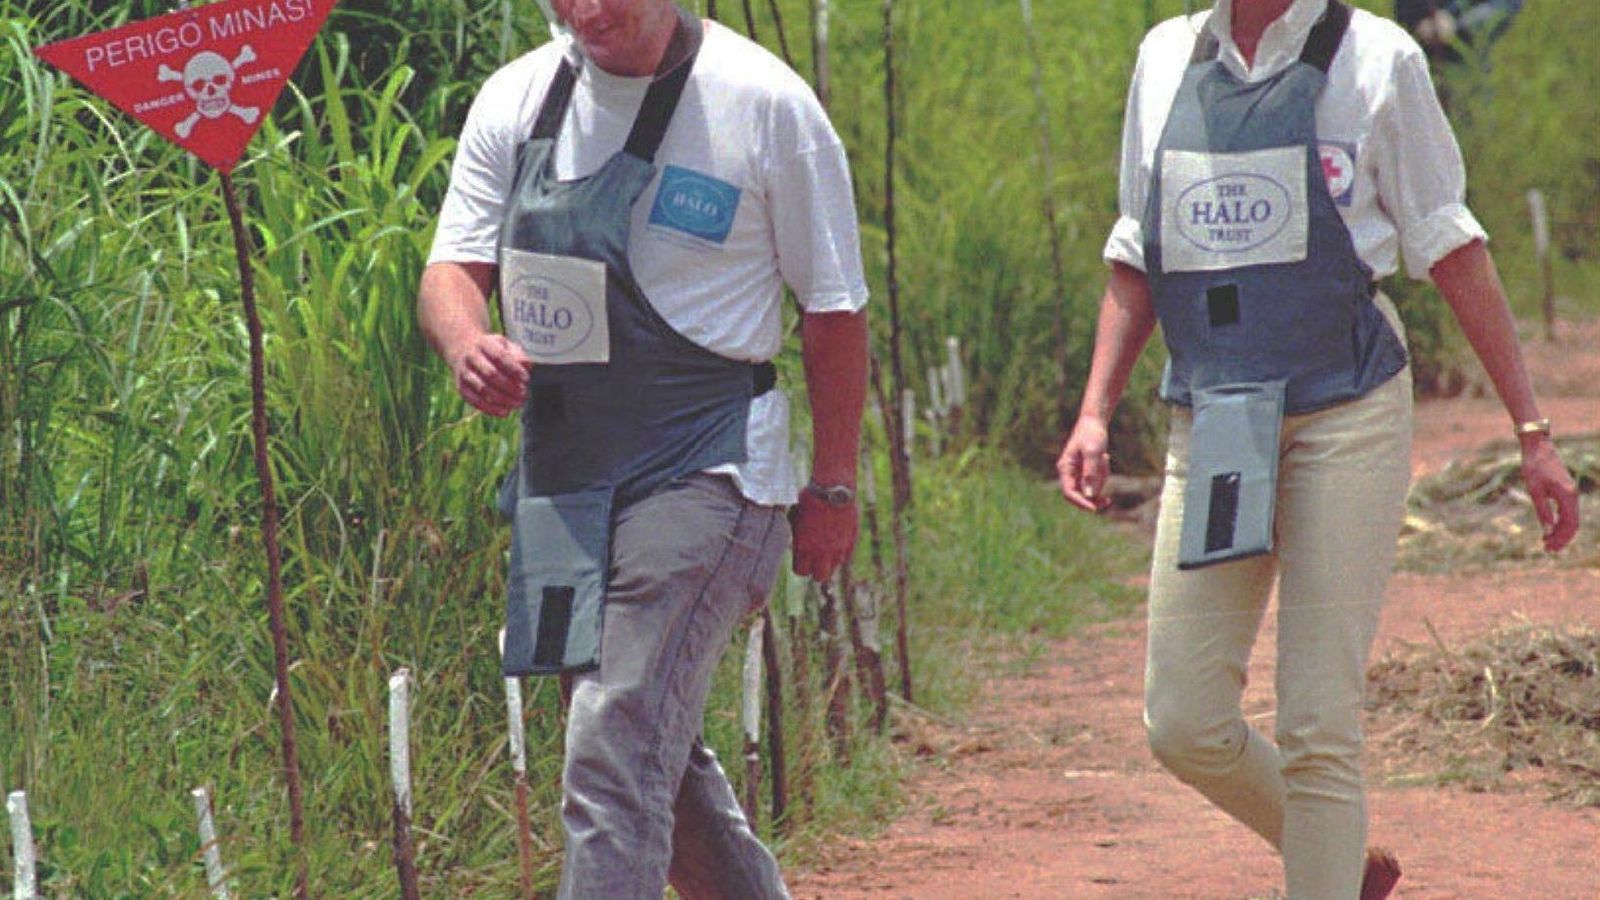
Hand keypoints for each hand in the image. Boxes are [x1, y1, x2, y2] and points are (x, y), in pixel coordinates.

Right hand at [448, 332, 531, 417]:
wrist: (463, 350)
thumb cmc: (493, 350)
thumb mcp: (506, 346)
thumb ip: (518, 355)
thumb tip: (528, 366)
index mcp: (484, 344)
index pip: (500, 357)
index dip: (514, 369)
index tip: (526, 379)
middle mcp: (471, 357)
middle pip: (490, 374)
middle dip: (509, 387)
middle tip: (524, 395)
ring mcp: (464, 373)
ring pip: (482, 389)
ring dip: (502, 399)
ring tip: (517, 404)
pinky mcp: (461, 387)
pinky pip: (475, 400)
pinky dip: (491, 408)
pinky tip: (505, 412)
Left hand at [789, 489, 858, 581]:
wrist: (833, 488)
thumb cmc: (809, 499)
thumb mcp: (795, 516)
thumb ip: (796, 534)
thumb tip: (796, 543)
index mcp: (804, 547)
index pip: (801, 571)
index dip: (801, 565)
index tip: (802, 557)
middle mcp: (822, 552)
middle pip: (820, 577)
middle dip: (816, 570)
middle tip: (815, 558)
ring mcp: (839, 548)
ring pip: (835, 567)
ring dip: (830, 561)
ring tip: (827, 547)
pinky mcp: (851, 541)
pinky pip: (846, 556)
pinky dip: (842, 552)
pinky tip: (837, 539)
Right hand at [1057, 417, 1112, 512]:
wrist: (1094, 423)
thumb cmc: (1092, 435)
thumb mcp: (1093, 452)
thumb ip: (1090, 473)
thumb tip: (1089, 495)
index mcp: (1065, 468)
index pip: (1069, 493)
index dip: (1081, 503)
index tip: (1095, 509)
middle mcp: (1068, 473)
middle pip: (1079, 495)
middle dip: (1094, 496)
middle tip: (1109, 500)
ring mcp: (1077, 473)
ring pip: (1091, 489)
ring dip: (1101, 478)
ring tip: (1104, 457)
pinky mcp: (1085, 472)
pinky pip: (1096, 482)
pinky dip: (1103, 474)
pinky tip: (1105, 458)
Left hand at [1519, 434, 1579, 552]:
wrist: (1538, 447)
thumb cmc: (1534, 467)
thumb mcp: (1534, 491)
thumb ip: (1542, 511)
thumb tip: (1548, 532)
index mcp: (1568, 496)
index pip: (1570, 524)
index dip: (1561, 539)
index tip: (1549, 548)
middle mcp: (1573, 495)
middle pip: (1573, 524)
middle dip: (1561, 538)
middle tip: (1547, 550)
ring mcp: (1570, 493)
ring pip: (1571, 518)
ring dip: (1560, 531)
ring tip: (1546, 542)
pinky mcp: (1565, 490)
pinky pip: (1567, 511)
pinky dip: (1560, 521)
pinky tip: (1549, 528)